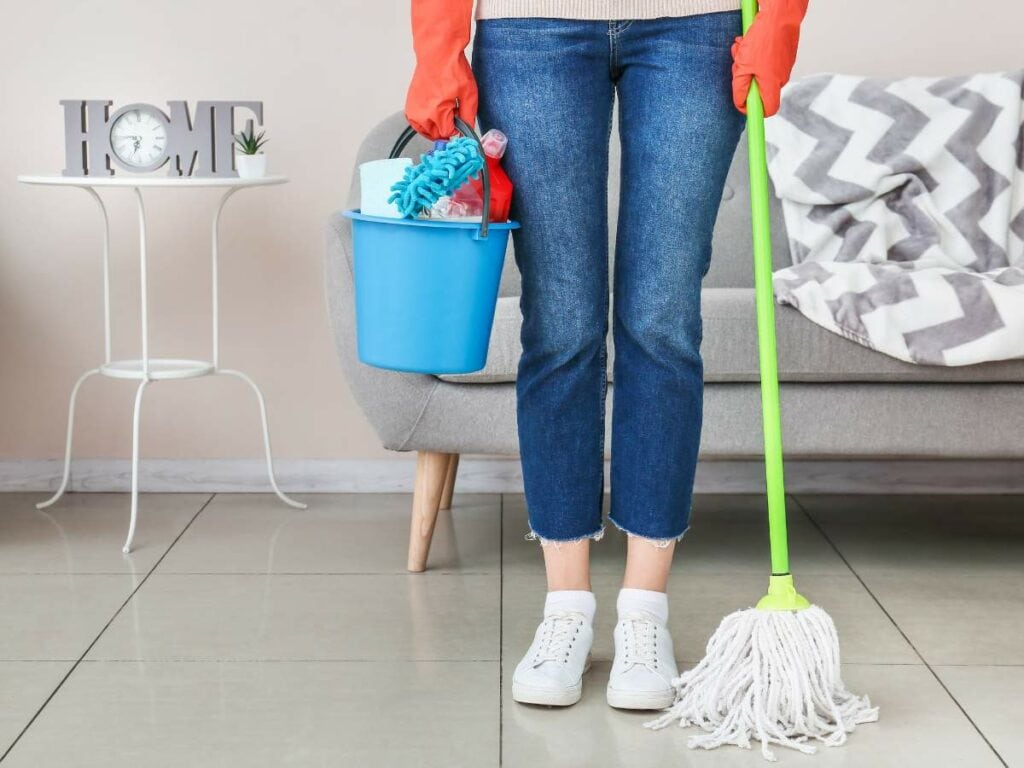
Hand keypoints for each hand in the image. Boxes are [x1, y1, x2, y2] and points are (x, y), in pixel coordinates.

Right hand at [404, 0, 477, 139]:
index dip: (457, 129)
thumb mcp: (469, 95)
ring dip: (436, 126)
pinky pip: (418, 123)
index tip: (460, 119)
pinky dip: (427, 120)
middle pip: (436, 135)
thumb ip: (468, 118)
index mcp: (435, 113)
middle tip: (453, 110)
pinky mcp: (409, 106)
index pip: (448, 135)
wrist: (437, 53)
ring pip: (426, 131)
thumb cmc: (452, 70)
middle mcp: (421, 114)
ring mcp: (413, 110)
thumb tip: (466, 133)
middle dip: (446, 127)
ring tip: (444, 108)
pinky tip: (435, 109)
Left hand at [731, 0, 808, 116]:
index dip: (755, 110)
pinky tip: (748, 43)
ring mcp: (784, 66)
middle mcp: (781, 78)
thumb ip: (740, 88)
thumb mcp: (742, 66)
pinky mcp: (784, 55)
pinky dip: (755, 55)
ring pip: (760, 73)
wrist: (780, 15)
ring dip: (747, 64)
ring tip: (741, 49)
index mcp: (772, 84)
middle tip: (738, 66)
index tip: (744, 104)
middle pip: (760, 89)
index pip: (768, 110)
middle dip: (746, 79)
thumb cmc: (763, 38)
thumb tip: (741, 102)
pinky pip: (765, 62)